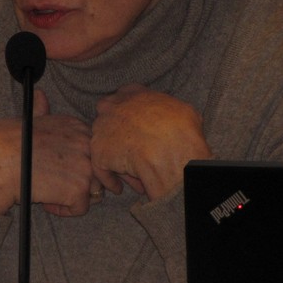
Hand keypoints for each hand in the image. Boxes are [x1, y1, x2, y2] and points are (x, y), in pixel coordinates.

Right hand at [0, 90, 104, 216]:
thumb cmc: (3, 142)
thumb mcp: (26, 119)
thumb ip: (42, 112)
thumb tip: (41, 96)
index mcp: (75, 126)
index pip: (93, 149)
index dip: (78, 162)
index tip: (61, 168)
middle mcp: (85, 143)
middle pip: (98, 170)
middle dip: (82, 180)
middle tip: (57, 184)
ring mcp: (85, 166)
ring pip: (95, 190)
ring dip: (74, 196)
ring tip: (50, 192)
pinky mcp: (79, 190)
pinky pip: (80, 208)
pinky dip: (64, 210)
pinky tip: (45, 202)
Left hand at [91, 84, 211, 200]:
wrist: (171, 150)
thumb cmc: (181, 130)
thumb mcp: (182, 110)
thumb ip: (167, 109)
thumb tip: (172, 117)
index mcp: (132, 93)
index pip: (124, 98)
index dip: (131, 116)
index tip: (138, 129)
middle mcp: (113, 106)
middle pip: (111, 120)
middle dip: (119, 135)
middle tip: (133, 152)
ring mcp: (102, 128)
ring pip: (107, 145)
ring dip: (118, 159)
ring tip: (134, 176)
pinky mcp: (99, 151)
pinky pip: (101, 167)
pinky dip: (109, 179)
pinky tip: (119, 188)